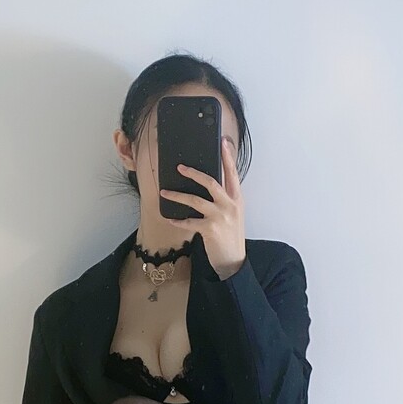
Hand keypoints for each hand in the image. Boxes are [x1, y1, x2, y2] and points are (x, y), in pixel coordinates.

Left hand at [159, 137, 246, 277]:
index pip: (232, 173)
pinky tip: (169, 218)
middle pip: (211, 182)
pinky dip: (178, 220)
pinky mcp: (210, 229)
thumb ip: (225, 198)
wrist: (233, 260)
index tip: (223, 143)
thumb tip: (209, 184)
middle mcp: (230, 205)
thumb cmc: (231, 235)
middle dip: (193, 173)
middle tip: (179, 167)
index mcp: (237, 199)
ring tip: (164, 192)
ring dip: (177, 196)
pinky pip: (189, 221)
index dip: (227, 157)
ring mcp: (220, 217)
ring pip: (196, 200)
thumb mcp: (233, 214)